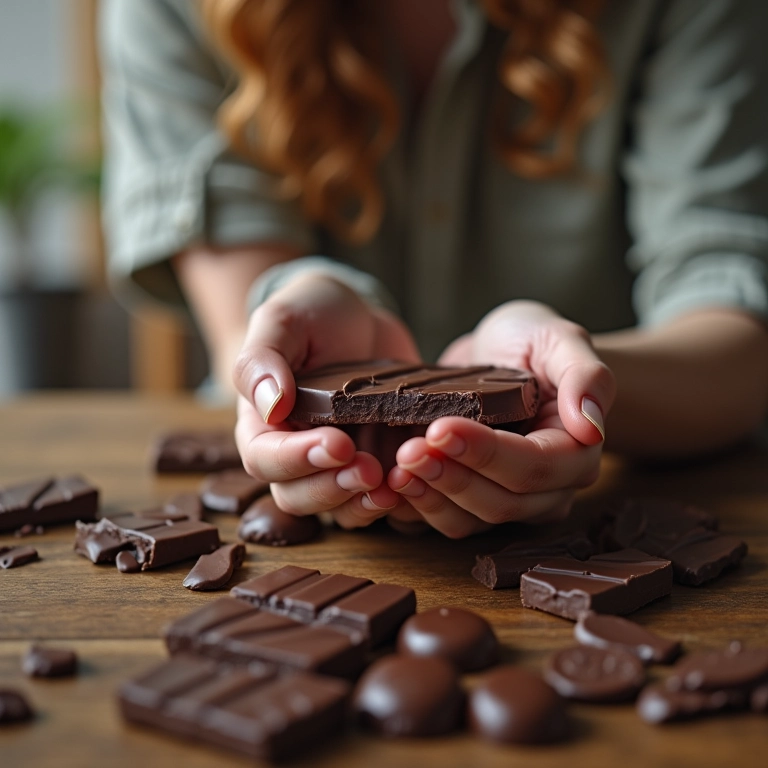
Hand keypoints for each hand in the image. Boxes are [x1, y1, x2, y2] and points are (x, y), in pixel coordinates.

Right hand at [233, 272, 420, 528]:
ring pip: (339, 508)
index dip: (298, 459)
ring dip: (364, 504)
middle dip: (334, 488)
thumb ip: (263, 360)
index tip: (338, 443)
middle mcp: (296, 454)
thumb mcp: (282, 321)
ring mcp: (338, 465)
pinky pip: (379, 500)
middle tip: (371, 469)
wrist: (359, 318)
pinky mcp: (376, 465)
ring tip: (394, 485)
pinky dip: (398, 500)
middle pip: (299, 496)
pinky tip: (417, 483)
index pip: (265, 459)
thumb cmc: (311, 315)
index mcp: (263, 425)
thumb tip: (270, 405)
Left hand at [386, 301, 615, 537]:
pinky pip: (447, 520)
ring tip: (396, 468)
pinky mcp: (473, 502)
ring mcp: (510, 501)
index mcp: (575, 453)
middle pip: (502, 503)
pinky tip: (390, 484)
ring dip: (430, 499)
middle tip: (408, 450)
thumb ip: (586, 375)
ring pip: (472, 522)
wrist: (502, 352)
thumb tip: (591, 426)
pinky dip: (416, 509)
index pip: (533, 467)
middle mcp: (547, 489)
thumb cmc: (533, 341)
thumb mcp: (560, 338)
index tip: (441, 428)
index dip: (486, 454)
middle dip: (451, 479)